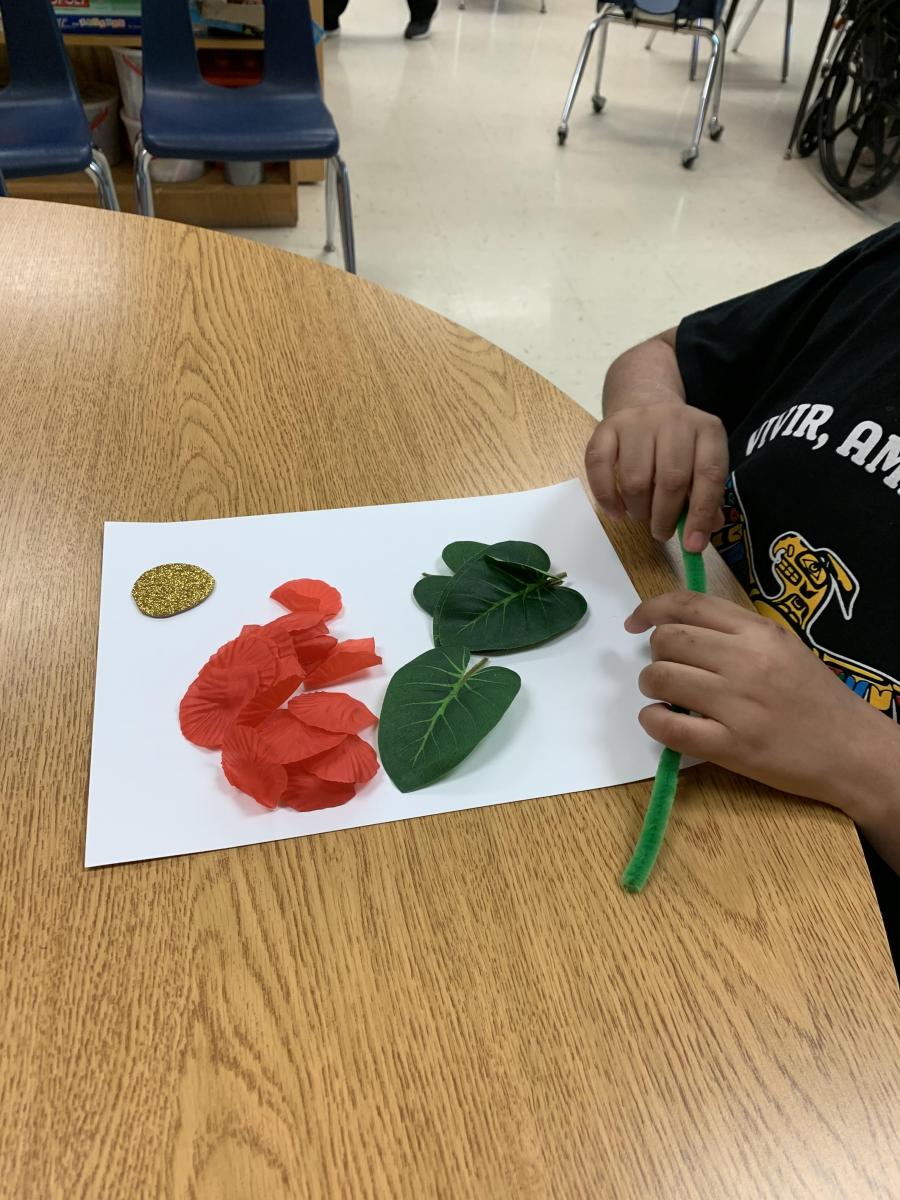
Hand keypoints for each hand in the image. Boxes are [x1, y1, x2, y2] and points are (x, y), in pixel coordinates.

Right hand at [585, 402, 727, 550]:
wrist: (646, 401)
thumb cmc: (678, 445)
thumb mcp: (701, 462)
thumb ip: (706, 497)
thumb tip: (701, 534)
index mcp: (707, 430)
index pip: (709, 475)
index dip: (701, 514)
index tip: (693, 545)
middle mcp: (675, 420)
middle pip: (671, 479)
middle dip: (665, 517)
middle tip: (661, 533)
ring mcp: (638, 421)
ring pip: (635, 478)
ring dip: (638, 509)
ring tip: (641, 515)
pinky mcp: (607, 427)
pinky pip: (599, 466)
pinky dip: (606, 497)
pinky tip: (616, 511)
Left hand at [625, 590, 894, 815]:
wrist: (852, 750)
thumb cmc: (815, 696)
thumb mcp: (783, 647)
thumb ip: (736, 633)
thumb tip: (678, 627)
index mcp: (759, 632)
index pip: (688, 605)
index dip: (650, 610)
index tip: (636, 624)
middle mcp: (746, 661)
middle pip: (668, 640)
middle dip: (655, 654)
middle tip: (667, 669)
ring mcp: (738, 704)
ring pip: (661, 679)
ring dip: (651, 686)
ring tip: (665, 697)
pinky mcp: (731, 746)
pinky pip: (669, 727)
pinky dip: (653, 721)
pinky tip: (660, 721)